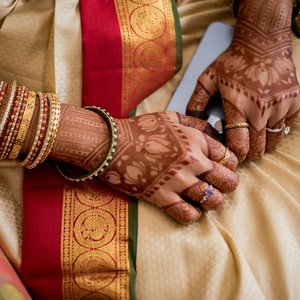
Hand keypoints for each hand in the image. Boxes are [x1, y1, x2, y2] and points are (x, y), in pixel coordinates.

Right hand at [96, 112, 238, 223]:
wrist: (110, 144)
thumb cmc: (140, 129)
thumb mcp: (171, 117)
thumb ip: (195, 123)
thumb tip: (215, 132)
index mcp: (195, 140)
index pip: (229, 157)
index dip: (230, 164)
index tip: (224, 167)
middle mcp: (191, 161)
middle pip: (227, 180)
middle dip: (228, 184)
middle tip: (220, 185)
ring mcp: (177, 181)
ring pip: (212, 200)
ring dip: (213, 201)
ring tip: (206, 198)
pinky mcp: (161, 197)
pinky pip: (187, 214)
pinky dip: (193, 215)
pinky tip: (190, 209)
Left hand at [186, 0, 299, 160]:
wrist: (262, 42)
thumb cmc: (232, 61)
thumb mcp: (207, 79)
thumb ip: (196, 102)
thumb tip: (194, 122)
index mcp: (237, 106)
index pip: (238, 145)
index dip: (234, 155)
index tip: (230, 153)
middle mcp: (261, 110)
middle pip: (257, 149)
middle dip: (248, 153)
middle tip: (242, 147)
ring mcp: (280, 106)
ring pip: (274, 142)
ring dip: (263, 144)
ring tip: (254, 137)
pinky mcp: (294, 101)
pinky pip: (288, 127)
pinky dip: (278, 130)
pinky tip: (268, 124)